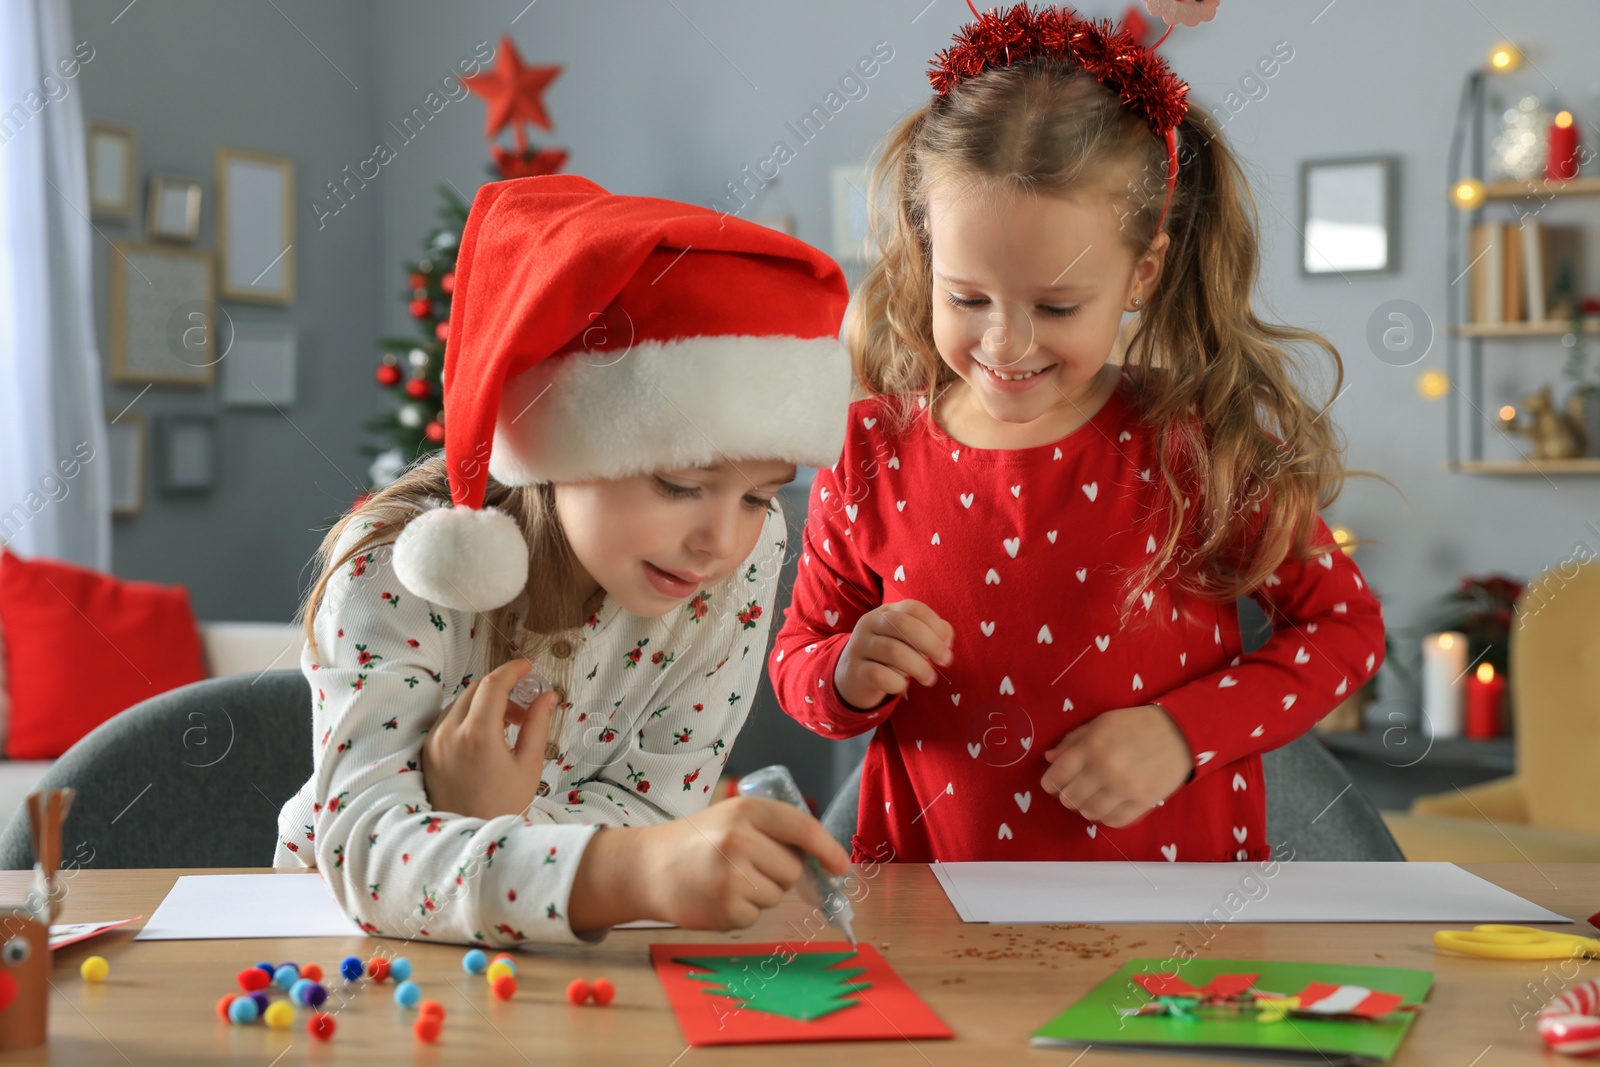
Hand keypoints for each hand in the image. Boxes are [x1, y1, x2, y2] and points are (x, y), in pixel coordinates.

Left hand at [420, 658, 560, 820]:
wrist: (471, 841)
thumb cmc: (505, 806)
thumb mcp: (529, 765)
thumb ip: (537, 724)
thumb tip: (547, 696)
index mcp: (477, 735)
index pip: (493, 684)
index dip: (512, 670)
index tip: (528, 667)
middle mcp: (448, 733)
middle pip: (475, 689)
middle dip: (502, 689)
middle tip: (526, 705)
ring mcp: (434, 743)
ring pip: (461, 703)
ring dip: (486, 703)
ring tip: (510, 726)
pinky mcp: (427, 752)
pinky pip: (448, 720)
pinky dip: (469, 717)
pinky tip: (488, 736)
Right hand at [567, 796, 850, 933]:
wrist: (646, 867)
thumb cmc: (696, 842)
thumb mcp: (733, 820)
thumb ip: (774, 833)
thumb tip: (823, 863)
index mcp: (747, 810)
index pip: (803, 828)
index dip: (828, 849)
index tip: (840, 867)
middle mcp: (740, 839)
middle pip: (794, 869)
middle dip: (780, 873)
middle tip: (747, 867)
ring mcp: (733, 876)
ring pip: (777, 894)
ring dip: (761, 893)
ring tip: (727, 880)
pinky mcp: (726, 908)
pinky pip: (756, 915)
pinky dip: (743, 912)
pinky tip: (717, 897)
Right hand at [833, 599, 953, 709]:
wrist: (851, 677)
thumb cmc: (888, 656)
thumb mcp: (906, 639)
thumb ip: (930, 633)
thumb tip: (946, 639)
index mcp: (886, 612)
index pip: (913, 608)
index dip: (935, 624)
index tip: (948, 644)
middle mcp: (870, 624)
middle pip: (903, 624)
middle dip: (931, 644)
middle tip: (946, 661)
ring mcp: (860, 647)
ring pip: (893, 651)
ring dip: (920, 667)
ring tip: (930, 679)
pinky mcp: (855, 671)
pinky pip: (880, 676)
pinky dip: (897, 683)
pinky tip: (901, 686)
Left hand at [1041, 704, 1191, 827]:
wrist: (1179, 733)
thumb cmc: (1135, 724)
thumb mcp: (1100, 723)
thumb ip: (1073, 740)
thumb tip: (1049, 758)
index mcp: (1092, 746)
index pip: (1057, 775)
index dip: (1049, 781)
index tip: (1052, 782)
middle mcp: (1106, 770)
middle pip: (1070, 797)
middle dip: (1066, 794)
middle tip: (1073, 789)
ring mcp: (1125, 789)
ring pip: (1089, 812)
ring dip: (1085, 807)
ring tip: (1091, 797)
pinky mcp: (1143, 803)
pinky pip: (1114, 821)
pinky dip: (1106, 817)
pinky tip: (1107, 806)